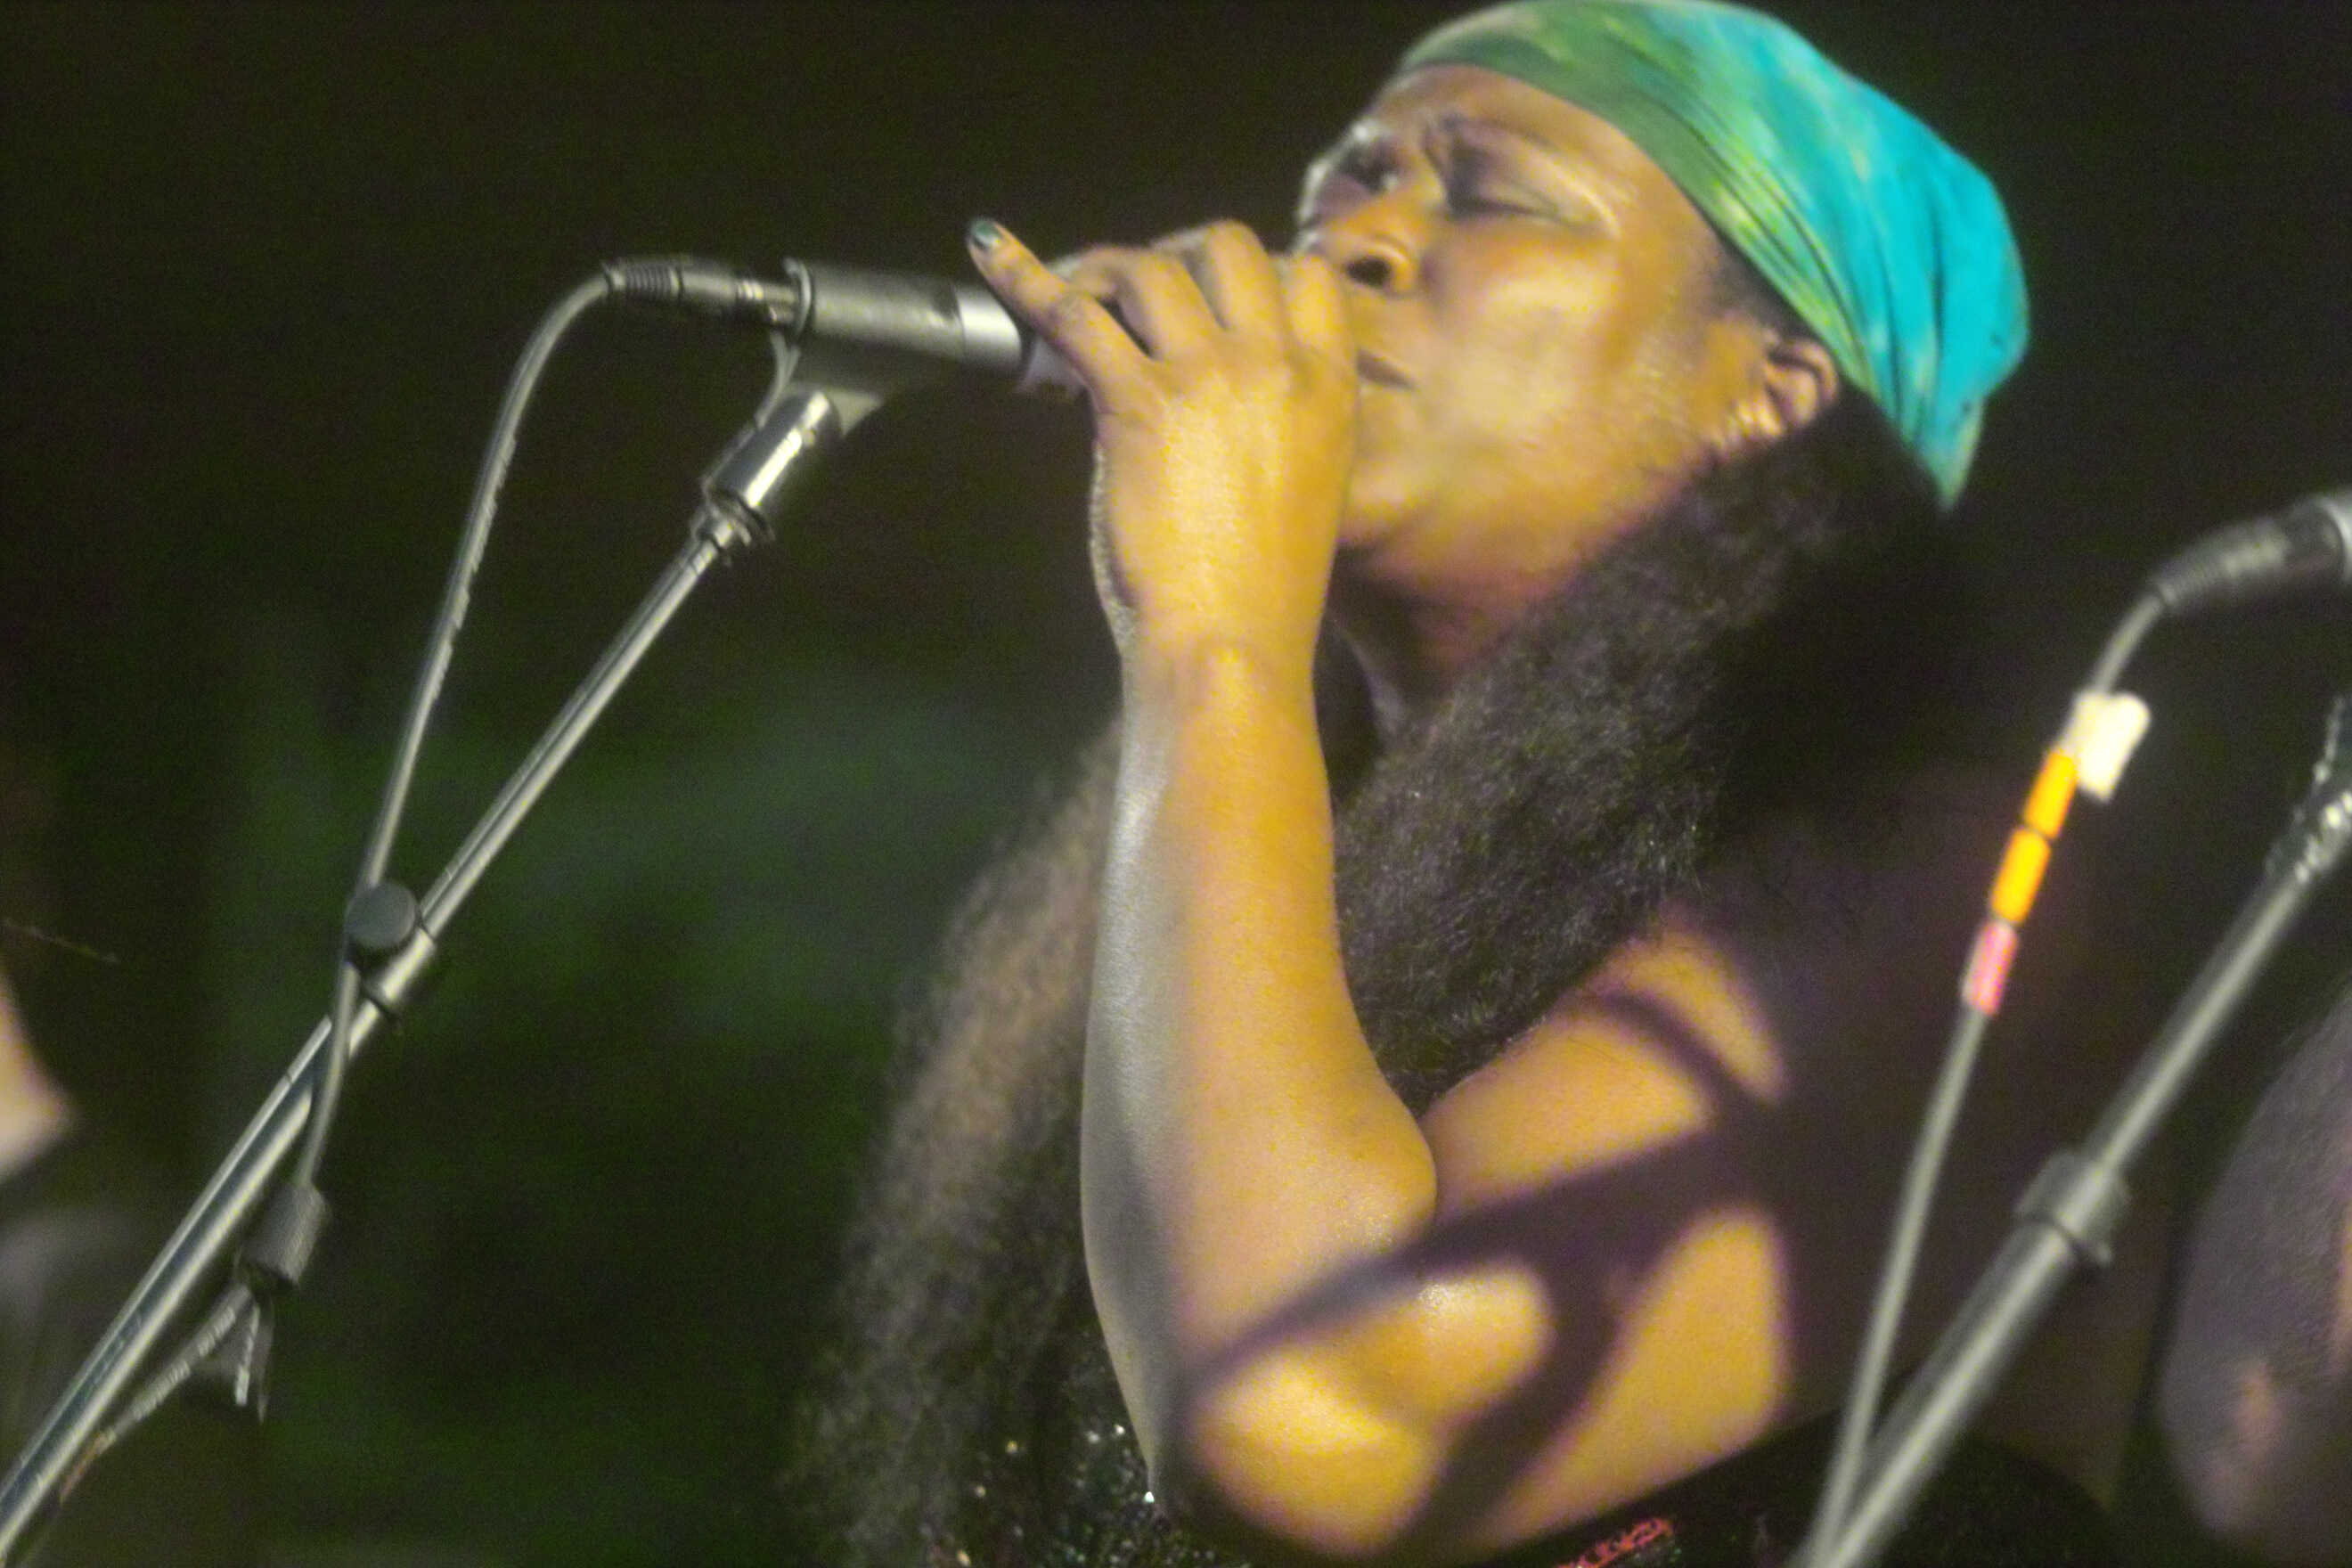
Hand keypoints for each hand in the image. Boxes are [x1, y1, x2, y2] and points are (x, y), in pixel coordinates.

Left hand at [967, 219, 1355, 670]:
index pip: (1310, 276)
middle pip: (1228, 246)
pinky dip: (1026, 279)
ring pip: (1152, 268)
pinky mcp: (1139, 398)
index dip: (1256, 269)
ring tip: (1077, 295)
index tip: (1214, 290)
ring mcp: (1210, 373)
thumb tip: (1199, 393)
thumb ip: (1269, 422)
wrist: (1235, 640)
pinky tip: (994, 257)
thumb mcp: (1302, 487)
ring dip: (1107, 270)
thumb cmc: (1264, 591)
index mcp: (1331, 388)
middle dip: (1178, 254)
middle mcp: (1276, 363)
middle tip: (1137, 291)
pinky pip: (1072, 313)